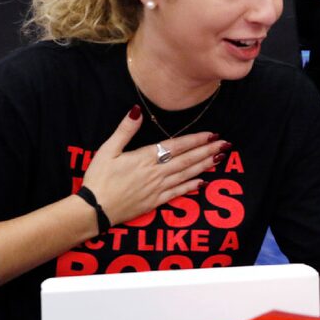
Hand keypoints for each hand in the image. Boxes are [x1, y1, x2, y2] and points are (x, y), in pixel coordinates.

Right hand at [80, 107, 227, 225]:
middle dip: (207, 151)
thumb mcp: (107, 150)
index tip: (211, 134)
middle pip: (187, 159)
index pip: (176, 146)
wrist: (94, 210)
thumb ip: (125, 130)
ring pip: (186, 174)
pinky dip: (191, 187)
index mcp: (145, 157)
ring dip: (204, 166)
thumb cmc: (99, 178)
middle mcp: (156, 172)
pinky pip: (178, 193)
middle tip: (225, 145)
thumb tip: (136, 110)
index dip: (195, 140)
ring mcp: (157, 188)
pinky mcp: (156, 201)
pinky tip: (203, 182)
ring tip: (219, 158)